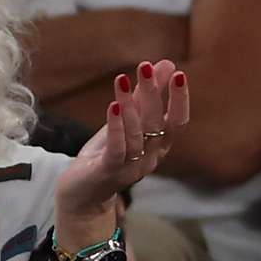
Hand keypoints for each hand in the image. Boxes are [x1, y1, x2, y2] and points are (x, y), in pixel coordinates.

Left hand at [57, 59, 184, 228]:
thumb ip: (145, 98)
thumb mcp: (126, 123)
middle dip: (153, 94)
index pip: (177, 122)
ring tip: (123, 81)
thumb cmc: (105, 155)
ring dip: (131, 106)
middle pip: (157, 125)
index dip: (180, 100)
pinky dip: (116, 128)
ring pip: (136, 135)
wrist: (80, 195)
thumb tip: (166, 65)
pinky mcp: (108, 172)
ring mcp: (130, 166)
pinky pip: (117, 150)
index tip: (178, 74)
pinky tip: (113, 107)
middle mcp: (150, 158)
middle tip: (146, 68)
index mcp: (158, 147)